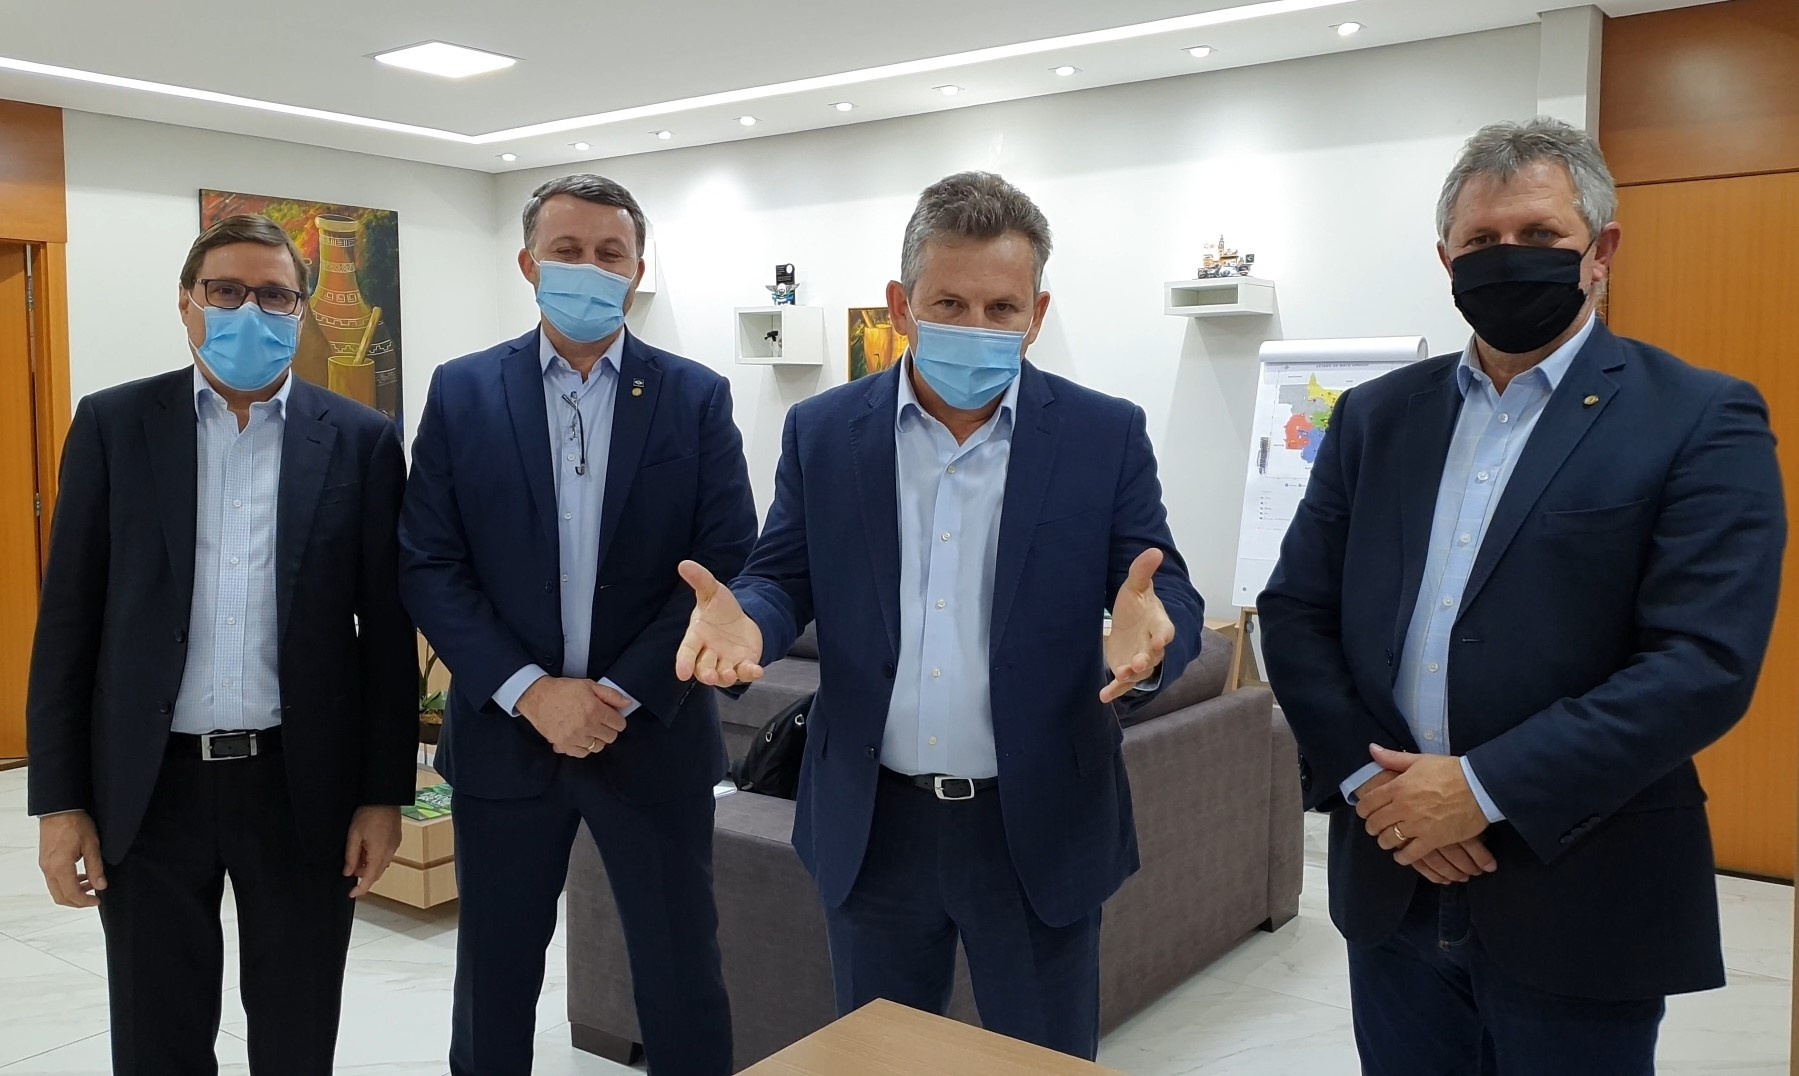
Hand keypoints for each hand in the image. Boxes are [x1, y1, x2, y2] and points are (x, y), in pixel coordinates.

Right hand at [38, 811, 105, 908]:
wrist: (59, 808)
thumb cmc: (75, 823)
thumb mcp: (92, 845)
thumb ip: (95, 868)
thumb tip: (101, 886)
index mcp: (60, 867)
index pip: (72, 894)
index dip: (85, 901)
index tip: (97, 900)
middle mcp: (49, 869)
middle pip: (60, 897)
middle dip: (77, 901)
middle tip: (93, 898)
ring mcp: (45, 865)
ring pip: (56, 889)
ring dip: (72, 892)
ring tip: (90, 884)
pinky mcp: (45, 860)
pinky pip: (53, 879)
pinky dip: (66, 883)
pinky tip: (80, 876)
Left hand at [343, 806, 401, 898]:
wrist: (384, 797)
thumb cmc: (368, 813)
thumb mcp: (353, 835)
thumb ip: (351, 856)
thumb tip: (348, 872)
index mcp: (378, 854)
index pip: (369, 879)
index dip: (360, 889)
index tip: (351, 894)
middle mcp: (389, 852)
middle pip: (376, 873)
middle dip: (363, 875)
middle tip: (350, 867)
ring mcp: (395, 846)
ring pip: (381, 864)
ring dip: (369, 865)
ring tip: (358, 853)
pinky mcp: (396, 839)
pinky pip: (386, 855)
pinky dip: (376, 857)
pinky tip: (368, 846)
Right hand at [551, 682, 633, 757]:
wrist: (538, 697)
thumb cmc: (563, 690)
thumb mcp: (589, 685)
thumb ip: (611, 695)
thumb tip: (627, 703)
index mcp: (595, 710)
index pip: (619, 724)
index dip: (617, 719)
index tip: (611, 716)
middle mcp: (586, 726)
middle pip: (610, 737)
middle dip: (608, 729)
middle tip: (599, 722)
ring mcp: (575, 737)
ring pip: (597, 747)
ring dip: (596, 739)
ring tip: (588, 729)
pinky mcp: (564, 745)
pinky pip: (582, 753)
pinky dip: (583, 747)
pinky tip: (579, 737)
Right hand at [674, 560, 764, 687]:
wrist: (742, 620)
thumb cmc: (720, 610)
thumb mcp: (712, 592)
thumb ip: (700, 580)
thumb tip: (684, 564)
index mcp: (697, 637)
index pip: (687, 652)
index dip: (683, 663)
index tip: (681, 674)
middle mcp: (709, 653)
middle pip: (703, 668)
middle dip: (706, 673)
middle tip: (710, 677)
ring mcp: (726, 661)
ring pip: (722, 675)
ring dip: (725, 676)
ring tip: (730, 674)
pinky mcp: (743, 665)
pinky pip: (745, 673)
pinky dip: (749, 673)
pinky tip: (756, 670)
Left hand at [1101, 548, 1174, 703]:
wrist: (1131, 620)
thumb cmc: (1138, 604)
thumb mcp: (1137, 586)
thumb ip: (1143, 571)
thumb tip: (1155, 551)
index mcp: (1158, 623)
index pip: (1165, 631)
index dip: (1163, 637)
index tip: (1159, 641)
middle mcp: (1152, 645)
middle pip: (1153, 655)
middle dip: (1146, 659)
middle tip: (1138, 662)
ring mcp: (1141, 659)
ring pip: (1140, 671)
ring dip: (1131, 675)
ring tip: (1120, 674)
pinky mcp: (1127, 668)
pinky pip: (1123, 683)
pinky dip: (1115, 690)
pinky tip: (1103, 696)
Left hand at [1354, 769, 1494, 883]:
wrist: (1479, 786)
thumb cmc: (1450, 771)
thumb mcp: (1420, 760)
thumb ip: (1393, 758)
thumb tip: (1372, 749)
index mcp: (1398, 787)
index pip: (1368, 803)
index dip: (1363, 810)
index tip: (1365, 812)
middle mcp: (1403, 807)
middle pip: (1375, 823)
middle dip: (1372, 827)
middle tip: (1376, 828)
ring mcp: (1417, 825)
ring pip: (1389, 840)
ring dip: (1385, 842)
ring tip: (1388, 840)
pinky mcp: (1433, 840)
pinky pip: (1410, 855)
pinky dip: (1402, 858)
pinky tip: (1402, 856)